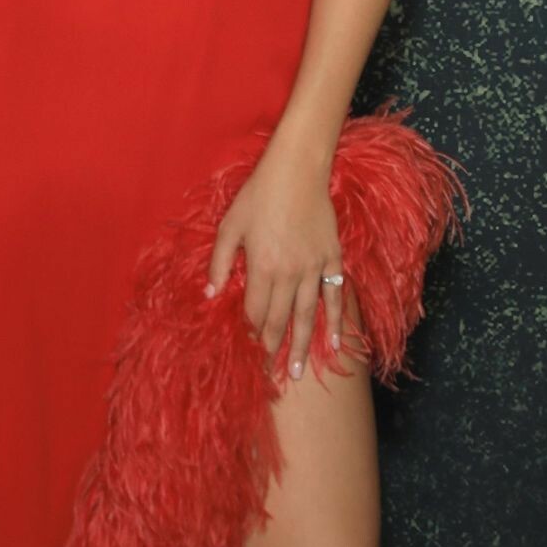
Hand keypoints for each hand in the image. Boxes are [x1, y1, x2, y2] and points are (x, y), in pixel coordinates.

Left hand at [205, 136, 343, 380]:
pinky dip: (336, 322)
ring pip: (307, 316)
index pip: (254, 311)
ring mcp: (314, 269)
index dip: (249, 333)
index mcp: (261, 266)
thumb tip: (210, 294)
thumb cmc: (258, 195)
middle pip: (279, 320)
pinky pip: (335, 298)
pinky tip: (336, 344)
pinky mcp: (333, 261)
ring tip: (298, 373)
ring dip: (302, 346)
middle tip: (271, 374)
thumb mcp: (230, 225)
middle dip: (272, 348)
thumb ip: (219, 262)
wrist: (298, 172)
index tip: (246, 353)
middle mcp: (289, 274)